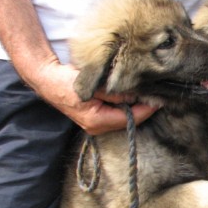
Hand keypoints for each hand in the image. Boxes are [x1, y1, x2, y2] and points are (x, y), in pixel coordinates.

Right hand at [26, 59, 157, 134]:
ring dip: (135, 107)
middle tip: (156, 95)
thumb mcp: (95, 86)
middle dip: (143, 108)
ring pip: (123, 118)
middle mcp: (97, 127)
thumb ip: (116, 93)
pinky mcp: (96, 119)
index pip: (131, 119)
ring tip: (147, 94)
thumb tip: (137, 97)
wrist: (47, 80)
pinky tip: (132, 96)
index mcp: (97, 121)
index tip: (159, 100)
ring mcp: (96, 125)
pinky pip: (116, 114)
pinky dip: (125, 107)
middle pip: (129, 120)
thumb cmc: (67, 81)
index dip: (147, 109)